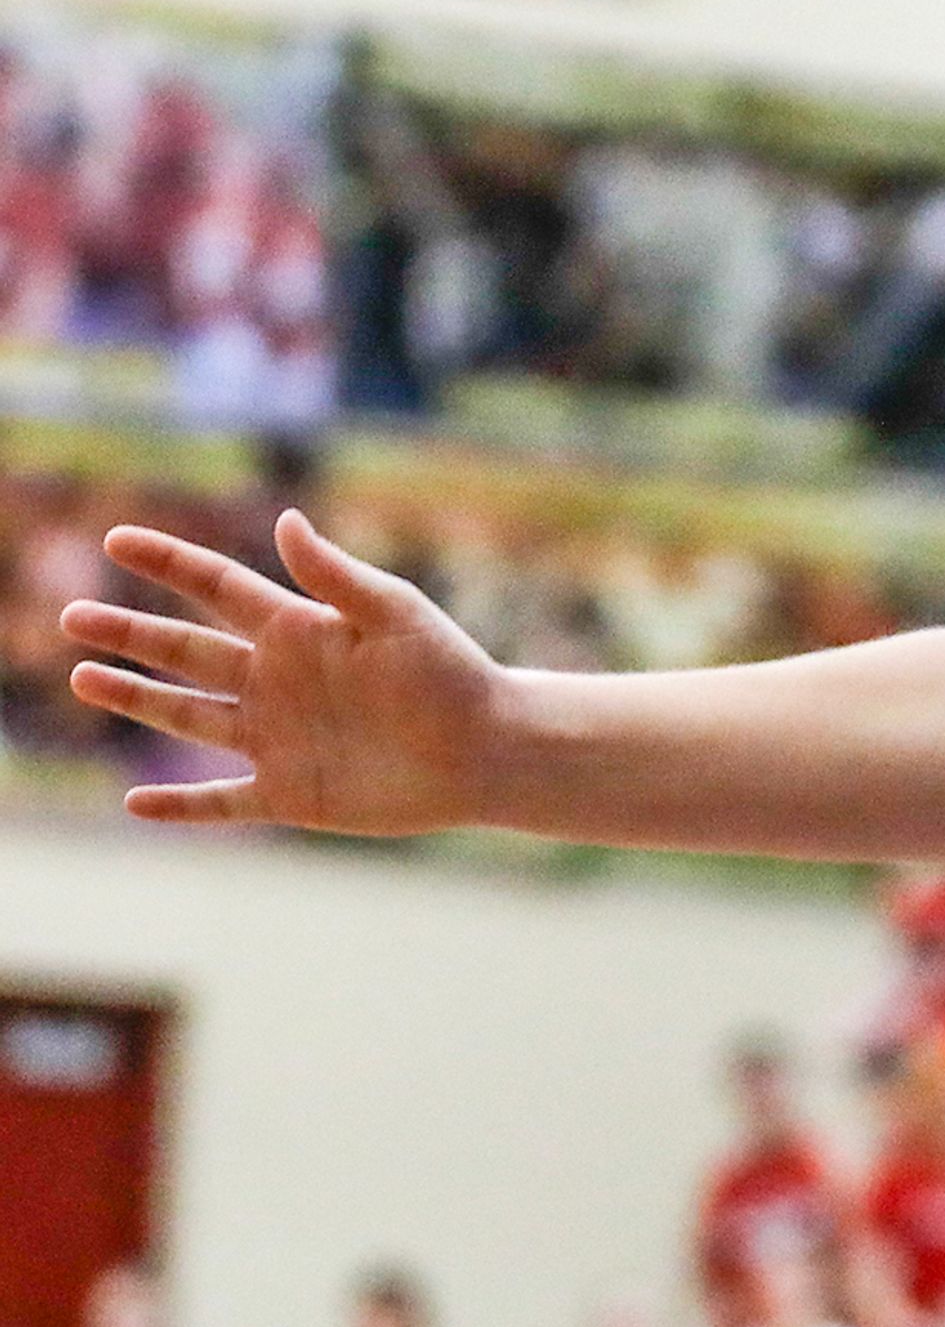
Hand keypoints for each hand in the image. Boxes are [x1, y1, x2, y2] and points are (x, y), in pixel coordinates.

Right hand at [62, 510, 506, 832]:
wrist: (490, 749)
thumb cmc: (452, 674)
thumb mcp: (395, 614)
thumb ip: (335, 574)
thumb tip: (285, 520)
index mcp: (298, 631)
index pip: (217, 589)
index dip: (168, 564)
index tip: (116, 538)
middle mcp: (277, 681)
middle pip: (185, 652)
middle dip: (129, 635)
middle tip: (72, 618)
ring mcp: (278, 737)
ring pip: (189, 715)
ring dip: (137, 700)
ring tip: (83, 679)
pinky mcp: (291, 792)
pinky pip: (223, 801)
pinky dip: (182, 806)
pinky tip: (136, 806)